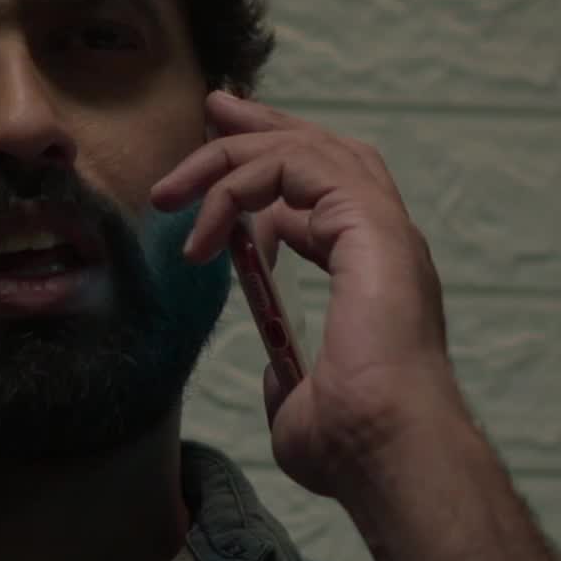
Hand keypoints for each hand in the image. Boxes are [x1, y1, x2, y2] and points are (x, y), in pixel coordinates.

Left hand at [149, 87, 472, 505]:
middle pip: (326, 151)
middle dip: (262, 127)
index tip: (215, 181)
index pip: (326, 196)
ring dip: (231, 156)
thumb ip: (290, 379)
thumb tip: (277, 375)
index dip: (272, 174)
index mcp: (377, 276)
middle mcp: (386, 242)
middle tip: (212, 111)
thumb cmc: (355, 445)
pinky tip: (203, 227)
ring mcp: (383, 228)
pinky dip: (240, 184)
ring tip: (171, 188)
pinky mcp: (368, 223)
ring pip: (306, 149)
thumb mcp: (302, 407)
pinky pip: (296, 166)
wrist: (390, 449)